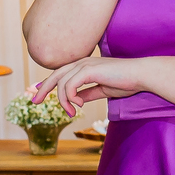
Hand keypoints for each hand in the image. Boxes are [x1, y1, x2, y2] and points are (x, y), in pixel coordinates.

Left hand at [31, 54, 148, 116]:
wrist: (140, 76)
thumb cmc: (126, 82)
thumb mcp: (103, 90)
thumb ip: (88, 93)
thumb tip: (77, 101)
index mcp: (85, 65)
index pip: (61, 73)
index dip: (48, 83)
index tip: (38, 93)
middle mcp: (82, 62)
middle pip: (55, 75)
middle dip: (43, 88)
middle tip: (34, 101)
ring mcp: (85, 64)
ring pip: (62, 82)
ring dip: (63, 100)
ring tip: (72, 112)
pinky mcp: (89, 70)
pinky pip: (70, 85)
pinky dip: (71, 97)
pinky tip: (79, 105)